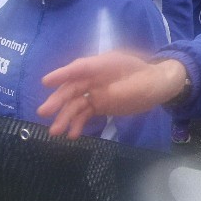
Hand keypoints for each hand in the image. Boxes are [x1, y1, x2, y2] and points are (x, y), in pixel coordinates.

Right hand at [37, 52, 186, 137]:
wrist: (157, 85)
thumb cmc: (145, 75)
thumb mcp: (135, 76)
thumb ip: (118, 85)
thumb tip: (98, 97)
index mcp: (101, 64)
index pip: (79, 68)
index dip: (62, 74)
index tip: (46, 82)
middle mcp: (93, 77)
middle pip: (72, 88)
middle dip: (58, 101)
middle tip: (43, 112)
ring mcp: (95, 92)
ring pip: (75, 104)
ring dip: (64, 117)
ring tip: (55, 132)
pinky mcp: (98, 104)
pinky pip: (84, 114)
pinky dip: (77, 124)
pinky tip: (72, 135)